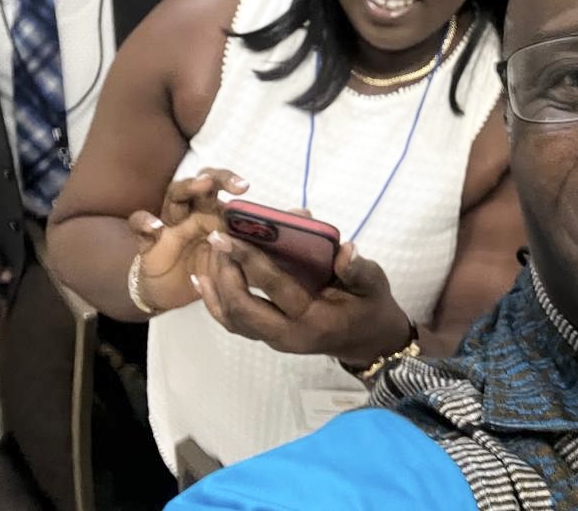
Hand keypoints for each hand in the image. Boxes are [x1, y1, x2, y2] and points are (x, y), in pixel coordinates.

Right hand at [128, 167, 247, 312]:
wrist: (173, 293)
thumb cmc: (205, 268)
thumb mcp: (229, 259)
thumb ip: (248, 248)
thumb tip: (284, 242)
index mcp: (212, 213)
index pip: (220, 188)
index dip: (230, 181)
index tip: (245, 187)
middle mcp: (192, 212)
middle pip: (199, 184)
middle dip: (212, 178)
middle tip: (220, 182)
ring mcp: (169, 224)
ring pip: (173, 195)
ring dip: (186, 188)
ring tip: (200, 186)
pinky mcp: (148, 242)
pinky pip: (140, 225)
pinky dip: (144, 222)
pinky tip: (155, 227)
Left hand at [195, 231, 411, 363]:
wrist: (366, 342)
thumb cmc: (369, 307)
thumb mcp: (374, 285)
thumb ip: (359, 269)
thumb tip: (345, 249)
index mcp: (314, 319)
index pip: (276, 288)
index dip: (251, 261)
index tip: (231, 236)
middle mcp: (288, 335)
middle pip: (243, 309)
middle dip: (225, 273)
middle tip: (217, 239)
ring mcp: (275, 340)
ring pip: (232, 319)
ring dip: (217, 286)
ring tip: (210, 252)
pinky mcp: (268, 337)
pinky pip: (234, 323)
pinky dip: (215, 301)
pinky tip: (203, 279)